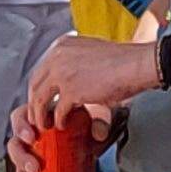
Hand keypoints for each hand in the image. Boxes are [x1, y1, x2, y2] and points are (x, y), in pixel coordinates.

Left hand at [37, 31, 163, 131]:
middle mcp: (57, 56)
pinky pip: (57, 110)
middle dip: (34, 103)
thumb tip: (69, 79)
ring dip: (40, 115)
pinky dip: (59, 121)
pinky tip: (62, 125)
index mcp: (61, 45)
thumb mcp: (90, 54)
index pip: (41, 69)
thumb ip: (75, 63)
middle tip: (37, 116)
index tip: (40, 99)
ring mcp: (62, 73)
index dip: (39, 88)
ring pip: (40, 99)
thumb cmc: (122, 61)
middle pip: (35, 84)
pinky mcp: (71, 90)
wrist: (136, 64)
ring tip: (44, 125)